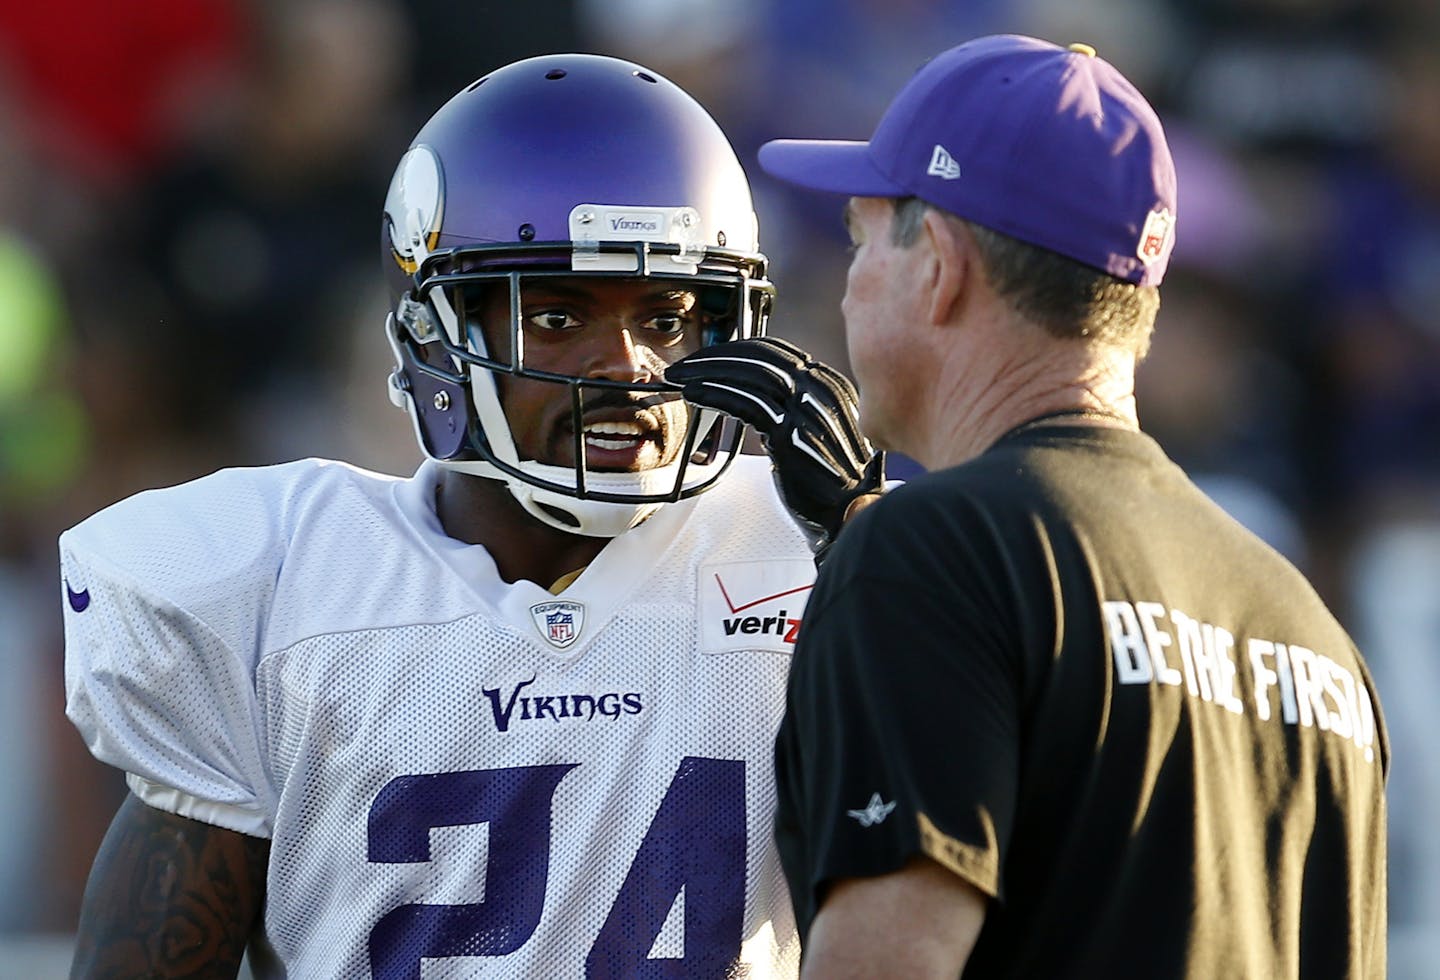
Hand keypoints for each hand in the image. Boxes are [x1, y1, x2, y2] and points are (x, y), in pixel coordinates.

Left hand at [667, 337, 884, 554]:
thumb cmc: (828, 479)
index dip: (736, 350)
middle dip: (716, 356)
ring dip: (707, 373)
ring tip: (680, 379)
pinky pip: (743, 402)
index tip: (709, 357)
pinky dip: (713, 394)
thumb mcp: (815, 428)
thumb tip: (752, 392)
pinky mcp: (788, 430)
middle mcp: (819, 387)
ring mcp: (805, 407)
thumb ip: (792, 405)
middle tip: (685, 366)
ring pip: (748, 374)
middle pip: (759, 355)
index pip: (775, 351)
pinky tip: (694, 396)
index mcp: (827, 383)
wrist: (848, 512)